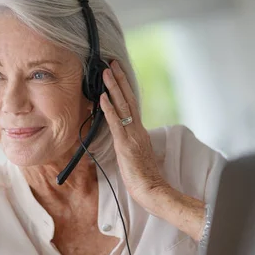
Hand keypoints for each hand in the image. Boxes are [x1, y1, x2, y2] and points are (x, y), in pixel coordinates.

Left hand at [99, 61, 170, 207]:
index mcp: (140, 132)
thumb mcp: (136, 157)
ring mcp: (132, 136)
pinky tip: (102, 97)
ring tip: (106, 72)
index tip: (118, 75)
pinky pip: (116, 123)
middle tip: (111, 63)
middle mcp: (138, 130)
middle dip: (119, 80)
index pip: (132, 106)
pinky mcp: (125, 145)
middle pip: (129, 100)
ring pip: (123, 106)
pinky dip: (109, 109)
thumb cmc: (144, 178)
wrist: (153, 190)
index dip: (125, 90)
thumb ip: (131, 144)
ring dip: (113, 88)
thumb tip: (122, 139)